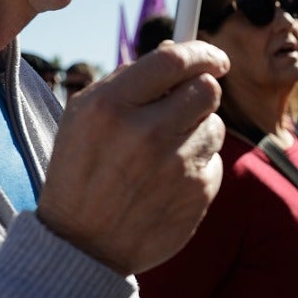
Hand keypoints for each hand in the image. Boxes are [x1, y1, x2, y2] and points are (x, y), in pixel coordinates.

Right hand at [38, 40, 228, 274]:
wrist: (83, 246)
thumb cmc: (81, 172)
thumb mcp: (83, 116)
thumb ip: (129, 79)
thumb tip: (178, 51)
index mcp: (113, 105)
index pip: (176, 59)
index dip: (203, 52)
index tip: (214, 57)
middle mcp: (147, 132)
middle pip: (207, 89)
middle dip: (201, 91)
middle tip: (186, 105)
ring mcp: (177, 165)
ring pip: (216, 126)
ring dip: (198, 132)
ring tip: (164, 153)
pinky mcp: (197, 194)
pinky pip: (213, 162)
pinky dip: (197, 166)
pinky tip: (167, 182)